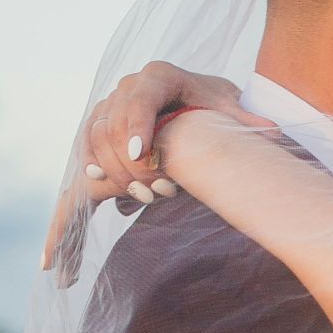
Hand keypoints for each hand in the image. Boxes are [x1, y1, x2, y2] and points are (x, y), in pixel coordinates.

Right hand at [41, 61, 245, 280]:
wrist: (190, 98)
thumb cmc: (211, 102)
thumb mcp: (228, 107)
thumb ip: (243, 121)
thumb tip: (271, 131)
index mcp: (156, 77)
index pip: (139, 99)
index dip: (137, 125)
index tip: (141, 152)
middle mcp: (122, 93)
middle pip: (112, 131)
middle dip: (134, 166)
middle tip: (160, 194)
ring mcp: (103, 120)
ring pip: (92, 152)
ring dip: (113, 180)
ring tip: (145, 201)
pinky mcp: (94, 149)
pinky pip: (77, 182)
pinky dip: (70, 212)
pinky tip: (62, 254)